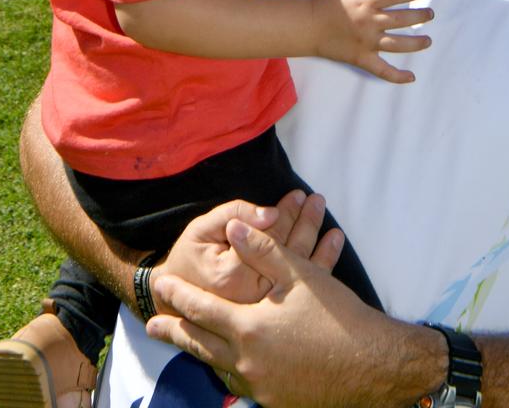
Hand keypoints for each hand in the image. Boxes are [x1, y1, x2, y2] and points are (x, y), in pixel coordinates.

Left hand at [149, 220, 416, 407]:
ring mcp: (259, 387)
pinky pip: (240, 384)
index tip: (161, 286)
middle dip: (174, 332)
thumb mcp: (299, 275)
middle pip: (199, 345)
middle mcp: (246, 363)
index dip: (179, 296)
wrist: (372, 366)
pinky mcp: (275, 401)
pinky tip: (227, 365)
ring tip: (185, 342)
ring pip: (217, 367)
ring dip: (199, 351)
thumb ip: (262, 249)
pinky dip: (227, 370)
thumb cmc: (336, 316)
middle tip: (152, 325)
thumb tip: (233, 228)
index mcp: (248, 329)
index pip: (201, 309)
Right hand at [155, 190, 342, 306]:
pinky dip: (322, 262)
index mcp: (235, 277)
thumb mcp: (202, 229)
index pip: (269, 239)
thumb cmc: (189, 259)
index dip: (286, 215)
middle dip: (305, 223)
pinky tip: (333, 244)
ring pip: (300, 272)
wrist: (174, 301)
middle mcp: (254, 297)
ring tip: (328, 218)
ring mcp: (266, 308)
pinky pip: (303, 287)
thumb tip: (270, 214)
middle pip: (288, 254)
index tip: (298, 195)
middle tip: (316, 200)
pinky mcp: (273, 312)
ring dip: (317, 241)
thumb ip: (235, 215)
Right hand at [309, 0, 431, 81]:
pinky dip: (397, 76)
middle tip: (430, 14)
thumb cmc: (326, 2)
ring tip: (428, 40)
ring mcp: (368, 42)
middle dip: (420, 16)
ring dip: (416, 42)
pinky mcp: (362, 58)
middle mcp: (372, 22)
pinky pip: (382, 70)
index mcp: (368, 2)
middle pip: (402, 19)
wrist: (308, 25)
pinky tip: (411, 77)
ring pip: (398, 44)